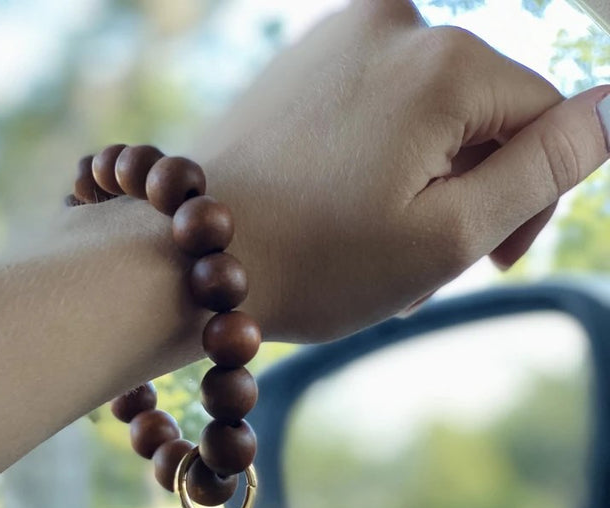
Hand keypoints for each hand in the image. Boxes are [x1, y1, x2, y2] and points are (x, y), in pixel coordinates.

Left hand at [203, 0, 609, 341]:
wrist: (183, 259)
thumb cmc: (318, 262)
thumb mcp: (450, 232)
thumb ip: (545, 166)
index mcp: (448, 60)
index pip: (543, 120)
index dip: (529, 201)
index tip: (484, 262)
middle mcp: (396, 18)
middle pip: (485, 112)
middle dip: (466, 193)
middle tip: (411, 262)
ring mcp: (340, 31)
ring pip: (430, 114)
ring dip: (419, 183)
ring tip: (368, 244)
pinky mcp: (304, 57)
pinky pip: (377, 105)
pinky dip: (376, 160)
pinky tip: (339, 211)